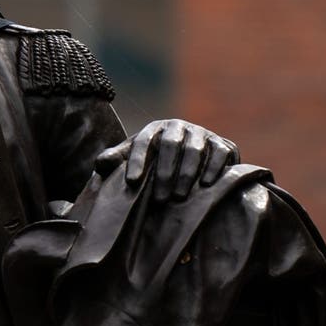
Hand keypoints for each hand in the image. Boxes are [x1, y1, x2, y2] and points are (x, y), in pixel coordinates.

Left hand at [95, 119, 239, 200]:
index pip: (143, 141)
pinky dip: (215, 167)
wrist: (191, 167)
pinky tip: (207, 185)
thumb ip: (116, 161)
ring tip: (178, 197)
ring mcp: (203, 134)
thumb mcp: (133, 162)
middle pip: (171, 144)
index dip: (137, 160)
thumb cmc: (154, 166)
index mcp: (155, 130)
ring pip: (195, 148)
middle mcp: (179, 128)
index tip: (131, 182)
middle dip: (164, 172)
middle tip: (158, 198)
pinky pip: (221, 152)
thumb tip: (101, 163)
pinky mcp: (224, 145)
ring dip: (187, 173)